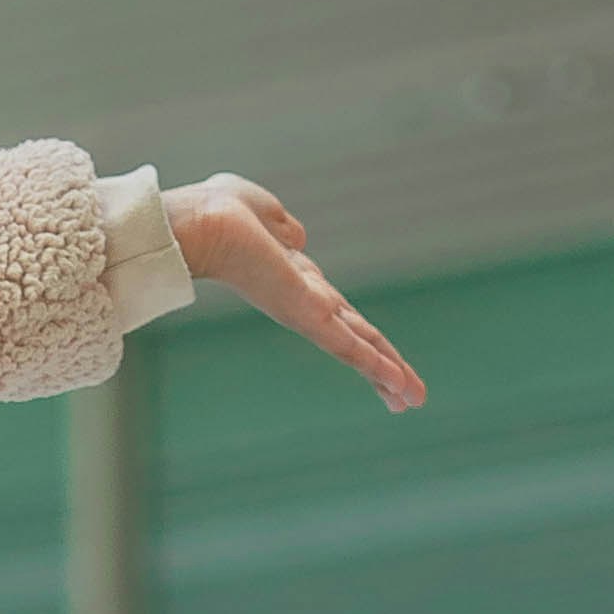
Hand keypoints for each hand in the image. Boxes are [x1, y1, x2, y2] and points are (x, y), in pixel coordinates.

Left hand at [167, 176, 423, 407]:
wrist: (199, 224)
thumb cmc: (216, 212)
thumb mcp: (259, 212)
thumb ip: (280, 224)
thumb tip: (297, 237)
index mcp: (294, 280)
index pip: (338, 313)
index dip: (362, 333)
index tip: (378, 355)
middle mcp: (302, 302)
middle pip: (354, 338)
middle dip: (382, 367)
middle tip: (405, 398)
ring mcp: (305, 312)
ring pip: (358, 347)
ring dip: (388, 373)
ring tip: (414, 401)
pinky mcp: (306, 315)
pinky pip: (348, 346)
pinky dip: (376, 366)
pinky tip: (400, 387)